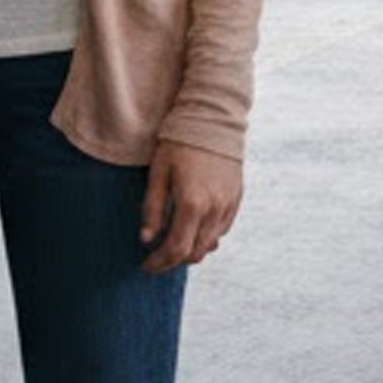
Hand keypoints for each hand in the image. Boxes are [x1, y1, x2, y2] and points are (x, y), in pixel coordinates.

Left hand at [139, 141, 242, 271]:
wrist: (213, 117)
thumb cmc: (180, 141)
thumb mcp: (158, 172)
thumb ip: (153, 208)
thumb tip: (146, 238)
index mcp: (192, 203)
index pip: (176, 249)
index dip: (159, 262)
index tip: (146, 265)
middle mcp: (214, 209)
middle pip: (195, 253)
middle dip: (173, 261)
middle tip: (156, 259)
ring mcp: (228, 205)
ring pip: (211, 244)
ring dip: (191, 250)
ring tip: (173, 245)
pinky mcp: (236, 198)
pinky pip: (222, 229)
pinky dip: (207, 237)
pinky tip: (193, 229)